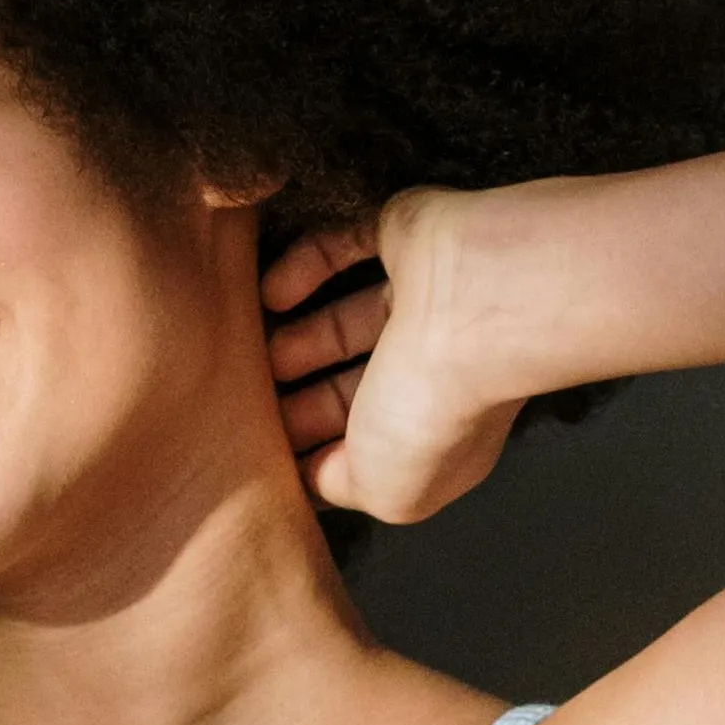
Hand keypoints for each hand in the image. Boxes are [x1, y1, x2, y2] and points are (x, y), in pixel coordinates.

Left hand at [261, 187, 520, 525]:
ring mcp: (427, 298)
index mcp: (445, 436)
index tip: (266, 460)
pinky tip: (271, 292)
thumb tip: (309, 475)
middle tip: (244, 402)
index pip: (376, 451)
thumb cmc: (436, 406)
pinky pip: (346, 246)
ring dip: (301, 336)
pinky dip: (305, 267)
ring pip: (351, 319)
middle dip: (305, 399)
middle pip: (358, 388)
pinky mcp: (407, 235)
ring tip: (253, 351)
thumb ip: (338, 485)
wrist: (479, 304)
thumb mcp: (384, 489)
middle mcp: (441, 368)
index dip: (323, 456)